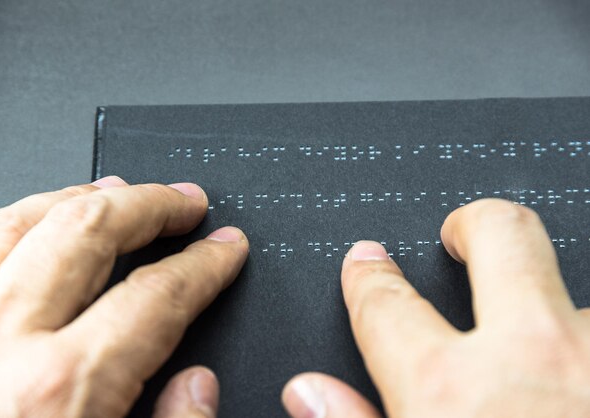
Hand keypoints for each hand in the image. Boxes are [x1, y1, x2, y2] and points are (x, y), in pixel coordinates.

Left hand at [0, 176, 248, 417]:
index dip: (205, 264)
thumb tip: (196, 386)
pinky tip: (32, 229)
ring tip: (116, 192)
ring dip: (78, 197)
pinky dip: (10, 226)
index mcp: (58, 394)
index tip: (225, 249)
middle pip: (91, 230)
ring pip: (18, 222)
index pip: (159, 293)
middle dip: (151, 205)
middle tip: (184, 202)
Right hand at [283, 199, 589, 417]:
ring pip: (574, 291)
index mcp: (450, 392)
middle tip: (460, 232)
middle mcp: (535, 358)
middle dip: (473, 223)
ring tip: (538, 341)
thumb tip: (309, 391)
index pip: (387, 305)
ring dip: (551, 308)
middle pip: (500, 234)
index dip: (371, 278)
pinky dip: (587, 346)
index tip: (368, 264)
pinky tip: (576, 380)